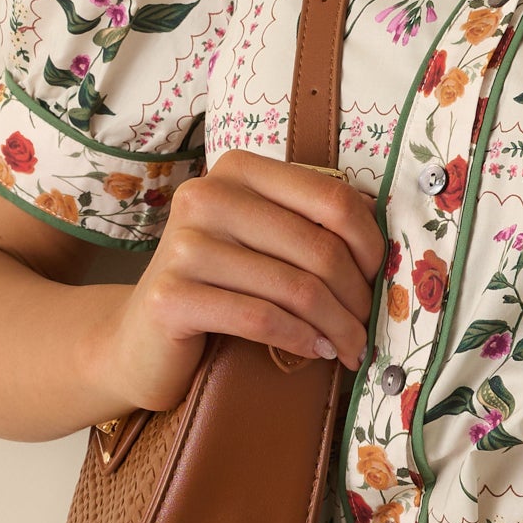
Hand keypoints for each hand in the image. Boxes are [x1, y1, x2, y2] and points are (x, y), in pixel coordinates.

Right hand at [102, 149, 385, 413]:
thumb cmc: (218, 287)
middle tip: (367, 326)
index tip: (378, 278)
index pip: (331, 199)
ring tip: (350, 347)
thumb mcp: (264, 241)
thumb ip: (309, 225)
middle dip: (355, 295)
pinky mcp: (172, 296)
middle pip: (317, 246)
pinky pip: (261, 318)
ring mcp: (184, 245)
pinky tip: (316, 351)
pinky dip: (300, 339)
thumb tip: (382, 232)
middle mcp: (206, 196)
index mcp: (238, 171)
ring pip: (295, 287)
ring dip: (336, 325)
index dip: (369, 243)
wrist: (140, 341)